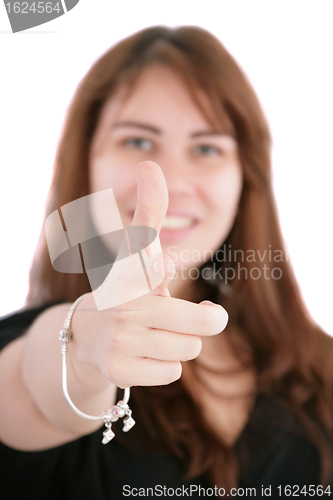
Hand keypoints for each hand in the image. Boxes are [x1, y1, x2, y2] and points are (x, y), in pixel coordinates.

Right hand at [76, 161, 227, 387]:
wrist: (86, 337)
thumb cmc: (126, 288)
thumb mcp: (136, 251)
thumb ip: (150, 210)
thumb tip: (150, 163)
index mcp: (130, 271)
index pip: (144, 259)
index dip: (154, 263)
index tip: (157, 250)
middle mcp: (123, 304)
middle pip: (202, 322)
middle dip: (205, 320)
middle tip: (195, 318)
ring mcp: (119, 340)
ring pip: (190, 348)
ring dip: (180, 342)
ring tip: (153, 334)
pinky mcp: (118, 371)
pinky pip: (172, 372)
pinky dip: (165, 364)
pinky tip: (142, 354)